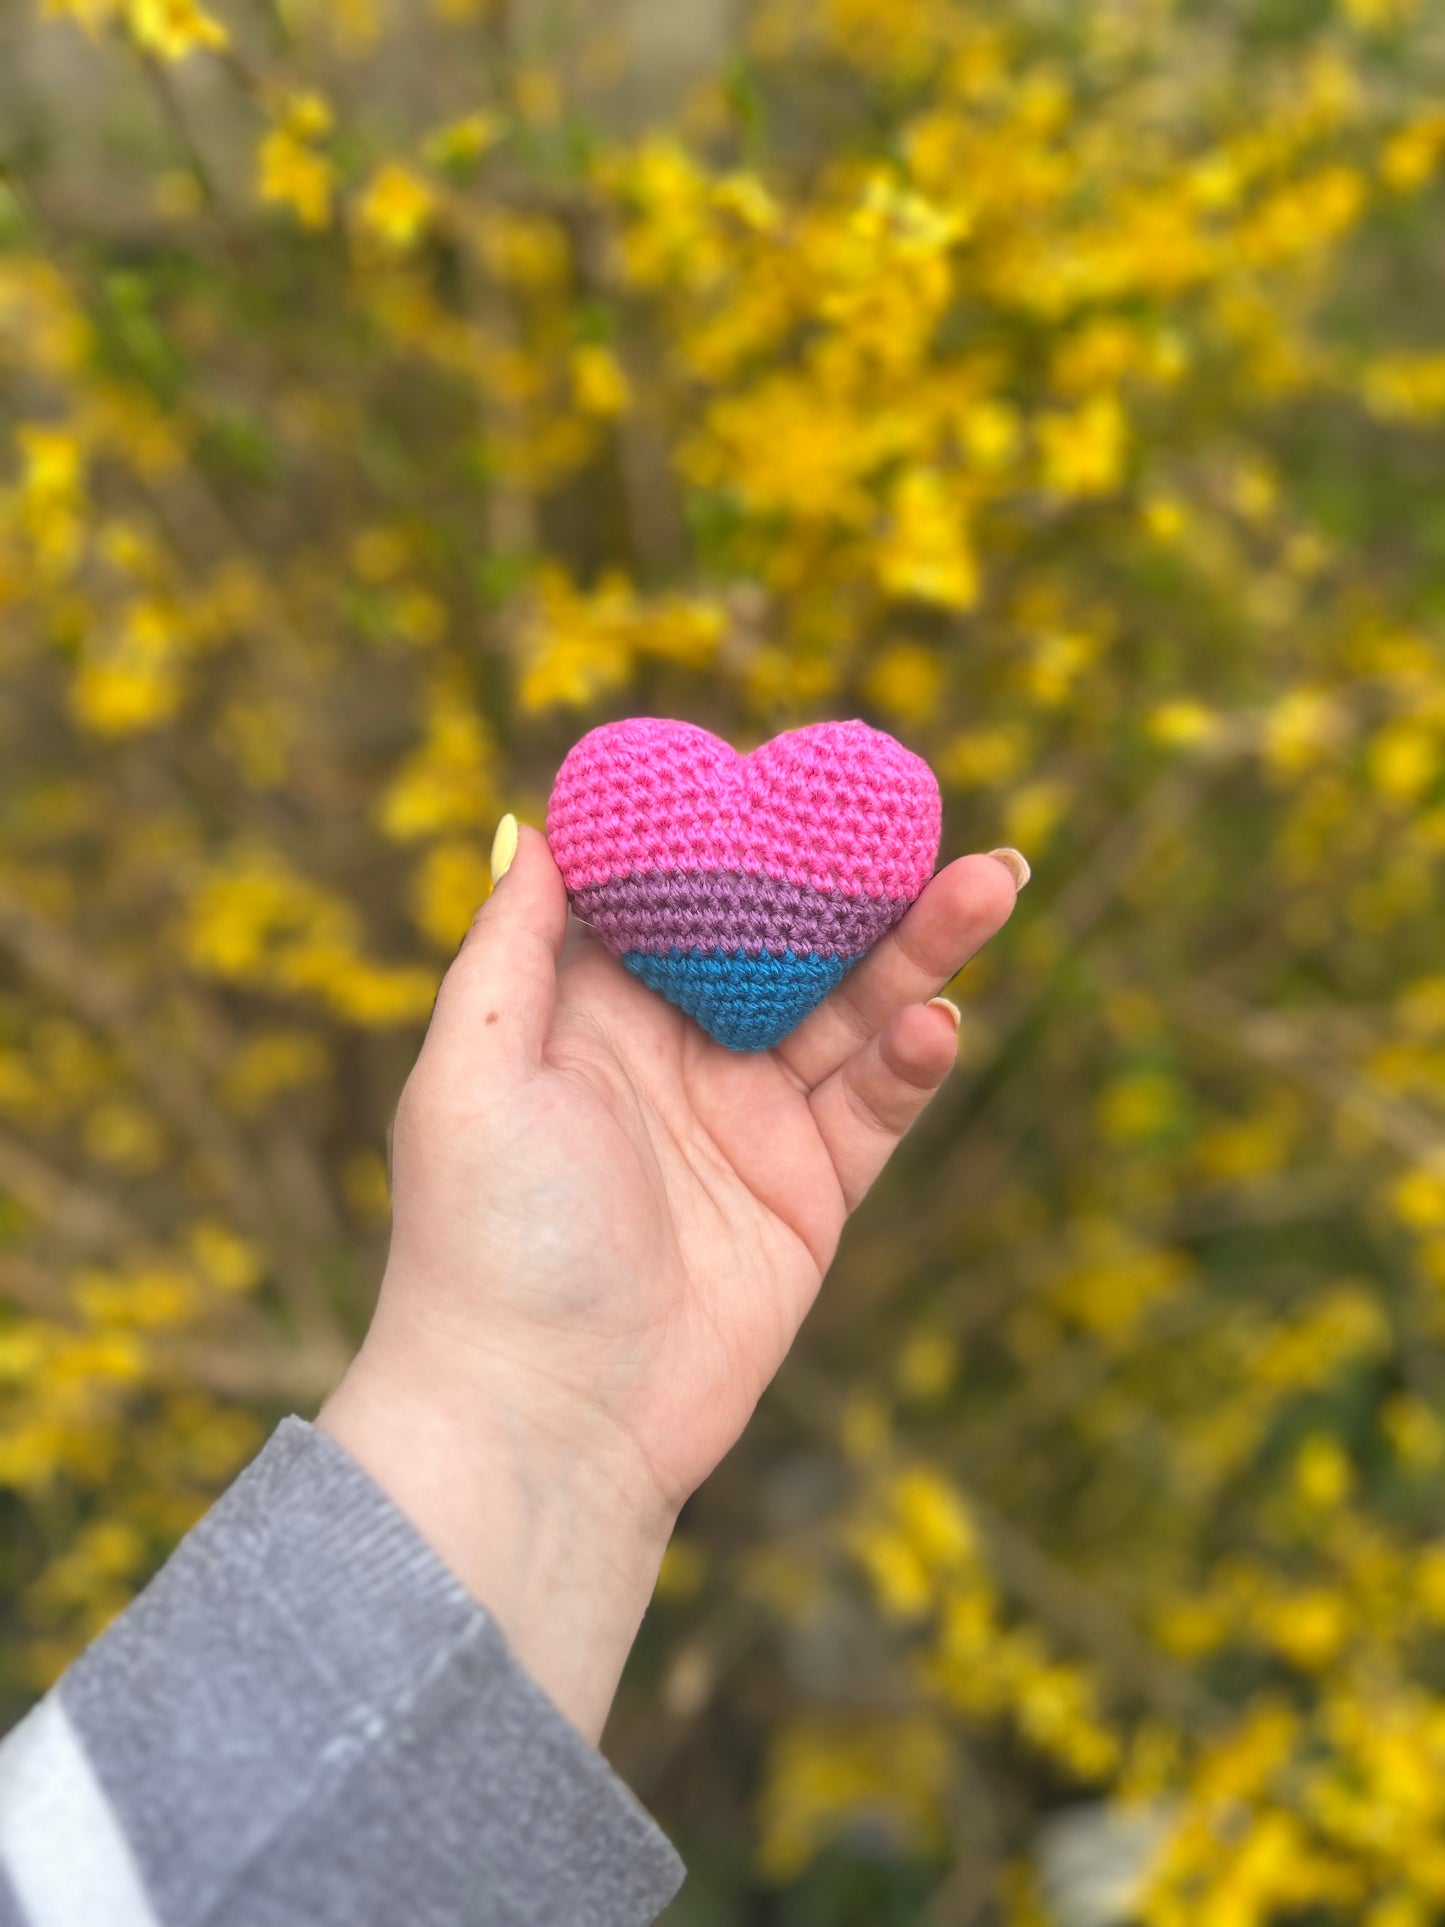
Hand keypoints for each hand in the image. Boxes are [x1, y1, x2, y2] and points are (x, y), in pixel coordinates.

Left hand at [319, 820, 1023, 1741]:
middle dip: (857, 884)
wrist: (547, 1422)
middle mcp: (676, 1058)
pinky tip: (940, 1021)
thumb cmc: (489, 1241)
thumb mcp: (471, 1072)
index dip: (738, 835)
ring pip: (849, 1013)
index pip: (680, 901)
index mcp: (590, 1016)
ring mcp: (747, 1125)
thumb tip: (538, 824)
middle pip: (784, 946)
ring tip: (991, 880)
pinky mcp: (806, 1196)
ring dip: (920, 951)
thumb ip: (510, 947)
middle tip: (934, 815)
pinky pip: (874, 1110)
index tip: (800, 769)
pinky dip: (911, 1060)